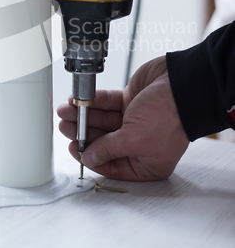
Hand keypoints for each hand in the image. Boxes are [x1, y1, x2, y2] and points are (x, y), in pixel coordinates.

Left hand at [57, 56, 188, 180]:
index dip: (90, 156)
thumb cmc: (169, 115)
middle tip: (64, 125)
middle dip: (82, 133)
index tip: (73, 147)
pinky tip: (79, 101)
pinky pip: (107, 104)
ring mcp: (133, 121)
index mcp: (146, 162)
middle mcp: (139, 143)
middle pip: (103, 141)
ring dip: (84, 116)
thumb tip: (89, 157)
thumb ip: (108, 149)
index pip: (111, 165)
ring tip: (65, 111)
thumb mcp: (135, 139)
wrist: (181, 82)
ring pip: (102, 121)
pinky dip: (93, 102)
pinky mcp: (129, 102)